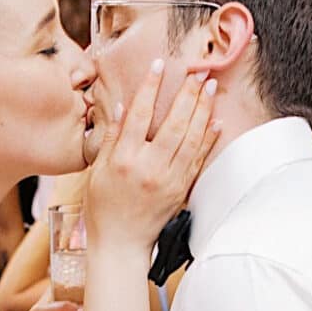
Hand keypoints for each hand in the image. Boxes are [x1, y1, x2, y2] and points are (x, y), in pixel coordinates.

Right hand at [83, 59, 218, 252]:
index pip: (138, 115)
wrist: (121, 245)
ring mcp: (168, 180)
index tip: (160, 65)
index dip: (150, 87)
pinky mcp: (181, 190)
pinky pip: (198, 160)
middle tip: (198, 71)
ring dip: (202, 110)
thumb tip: (121, 107)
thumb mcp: (96, 172)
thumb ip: (110, 139)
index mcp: (123, 160)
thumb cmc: (103, 209)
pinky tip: (215, 121)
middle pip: (172, 123)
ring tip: (210, 87)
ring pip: (190, 139)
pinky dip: (208, 139)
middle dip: (187, 94)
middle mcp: (148, 168)